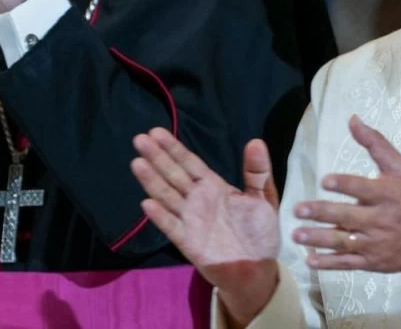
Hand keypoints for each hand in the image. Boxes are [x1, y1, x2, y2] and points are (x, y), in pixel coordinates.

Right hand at [131, 128, 280, 326]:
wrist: (257, 268)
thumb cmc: (258, 231)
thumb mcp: (263, 197)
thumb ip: (258, 171)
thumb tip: (256, 141)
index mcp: (213, 186)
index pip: (189, 162)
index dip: (173, 148)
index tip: (156, 132)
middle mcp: (197, 199)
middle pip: (173, 174)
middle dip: (157, 157)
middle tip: (139, 139)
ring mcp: (190, 220)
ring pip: (167, 196)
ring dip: (152, 181)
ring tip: (137, 163)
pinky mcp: (188, 242)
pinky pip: (172, 226)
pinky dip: (160, 216)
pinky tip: (147, 203)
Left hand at [292, 115, 400, 277]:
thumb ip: (376, 144)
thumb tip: (352, 120)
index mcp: (387, 194)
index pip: (363, 188)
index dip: (344, 184)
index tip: (325, 181)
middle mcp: (380, 220)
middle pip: (347, 216)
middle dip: (321, 213)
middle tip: (298, 209)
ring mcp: (375, 243)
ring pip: (343, 241)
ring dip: (318, 238)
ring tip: (296, 234)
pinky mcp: (371, 261)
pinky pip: (348, 263)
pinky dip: (329, 263)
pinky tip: (310, 260)